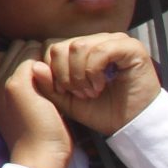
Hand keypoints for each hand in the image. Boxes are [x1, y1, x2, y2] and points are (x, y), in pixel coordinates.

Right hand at [0, 43, 72, 167]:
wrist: (38, 157)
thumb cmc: (37, 138)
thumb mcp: (20, 111)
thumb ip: (20, 90)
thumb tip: (36, 70)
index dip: (18, 57)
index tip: (36, 71)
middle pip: (12, 47)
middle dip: (32, 53)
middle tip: (51, 72)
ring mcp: (3, 82)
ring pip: (23, 46)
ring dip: (41, 54)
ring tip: (55, 74)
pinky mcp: (18, 84)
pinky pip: (32, 56)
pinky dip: (48, 62)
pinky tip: (58, 79)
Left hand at [37, 33, 157, 135]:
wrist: (132, 126)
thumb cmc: (103, 112)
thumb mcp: (68, 101)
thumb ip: (50, 85)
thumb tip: (34, 66)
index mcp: (84, 50)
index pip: (53, 47)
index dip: (52, 70)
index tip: (63, 92)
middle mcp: (99, 40)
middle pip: (63, 45)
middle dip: (65, 74)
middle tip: (79, 93)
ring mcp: (115, 41)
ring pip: (78, 46)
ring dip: (80, 74)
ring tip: (91, 92)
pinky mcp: (131, 47)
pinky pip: (100, 50)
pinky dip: (94, 71)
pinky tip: (100, 86)